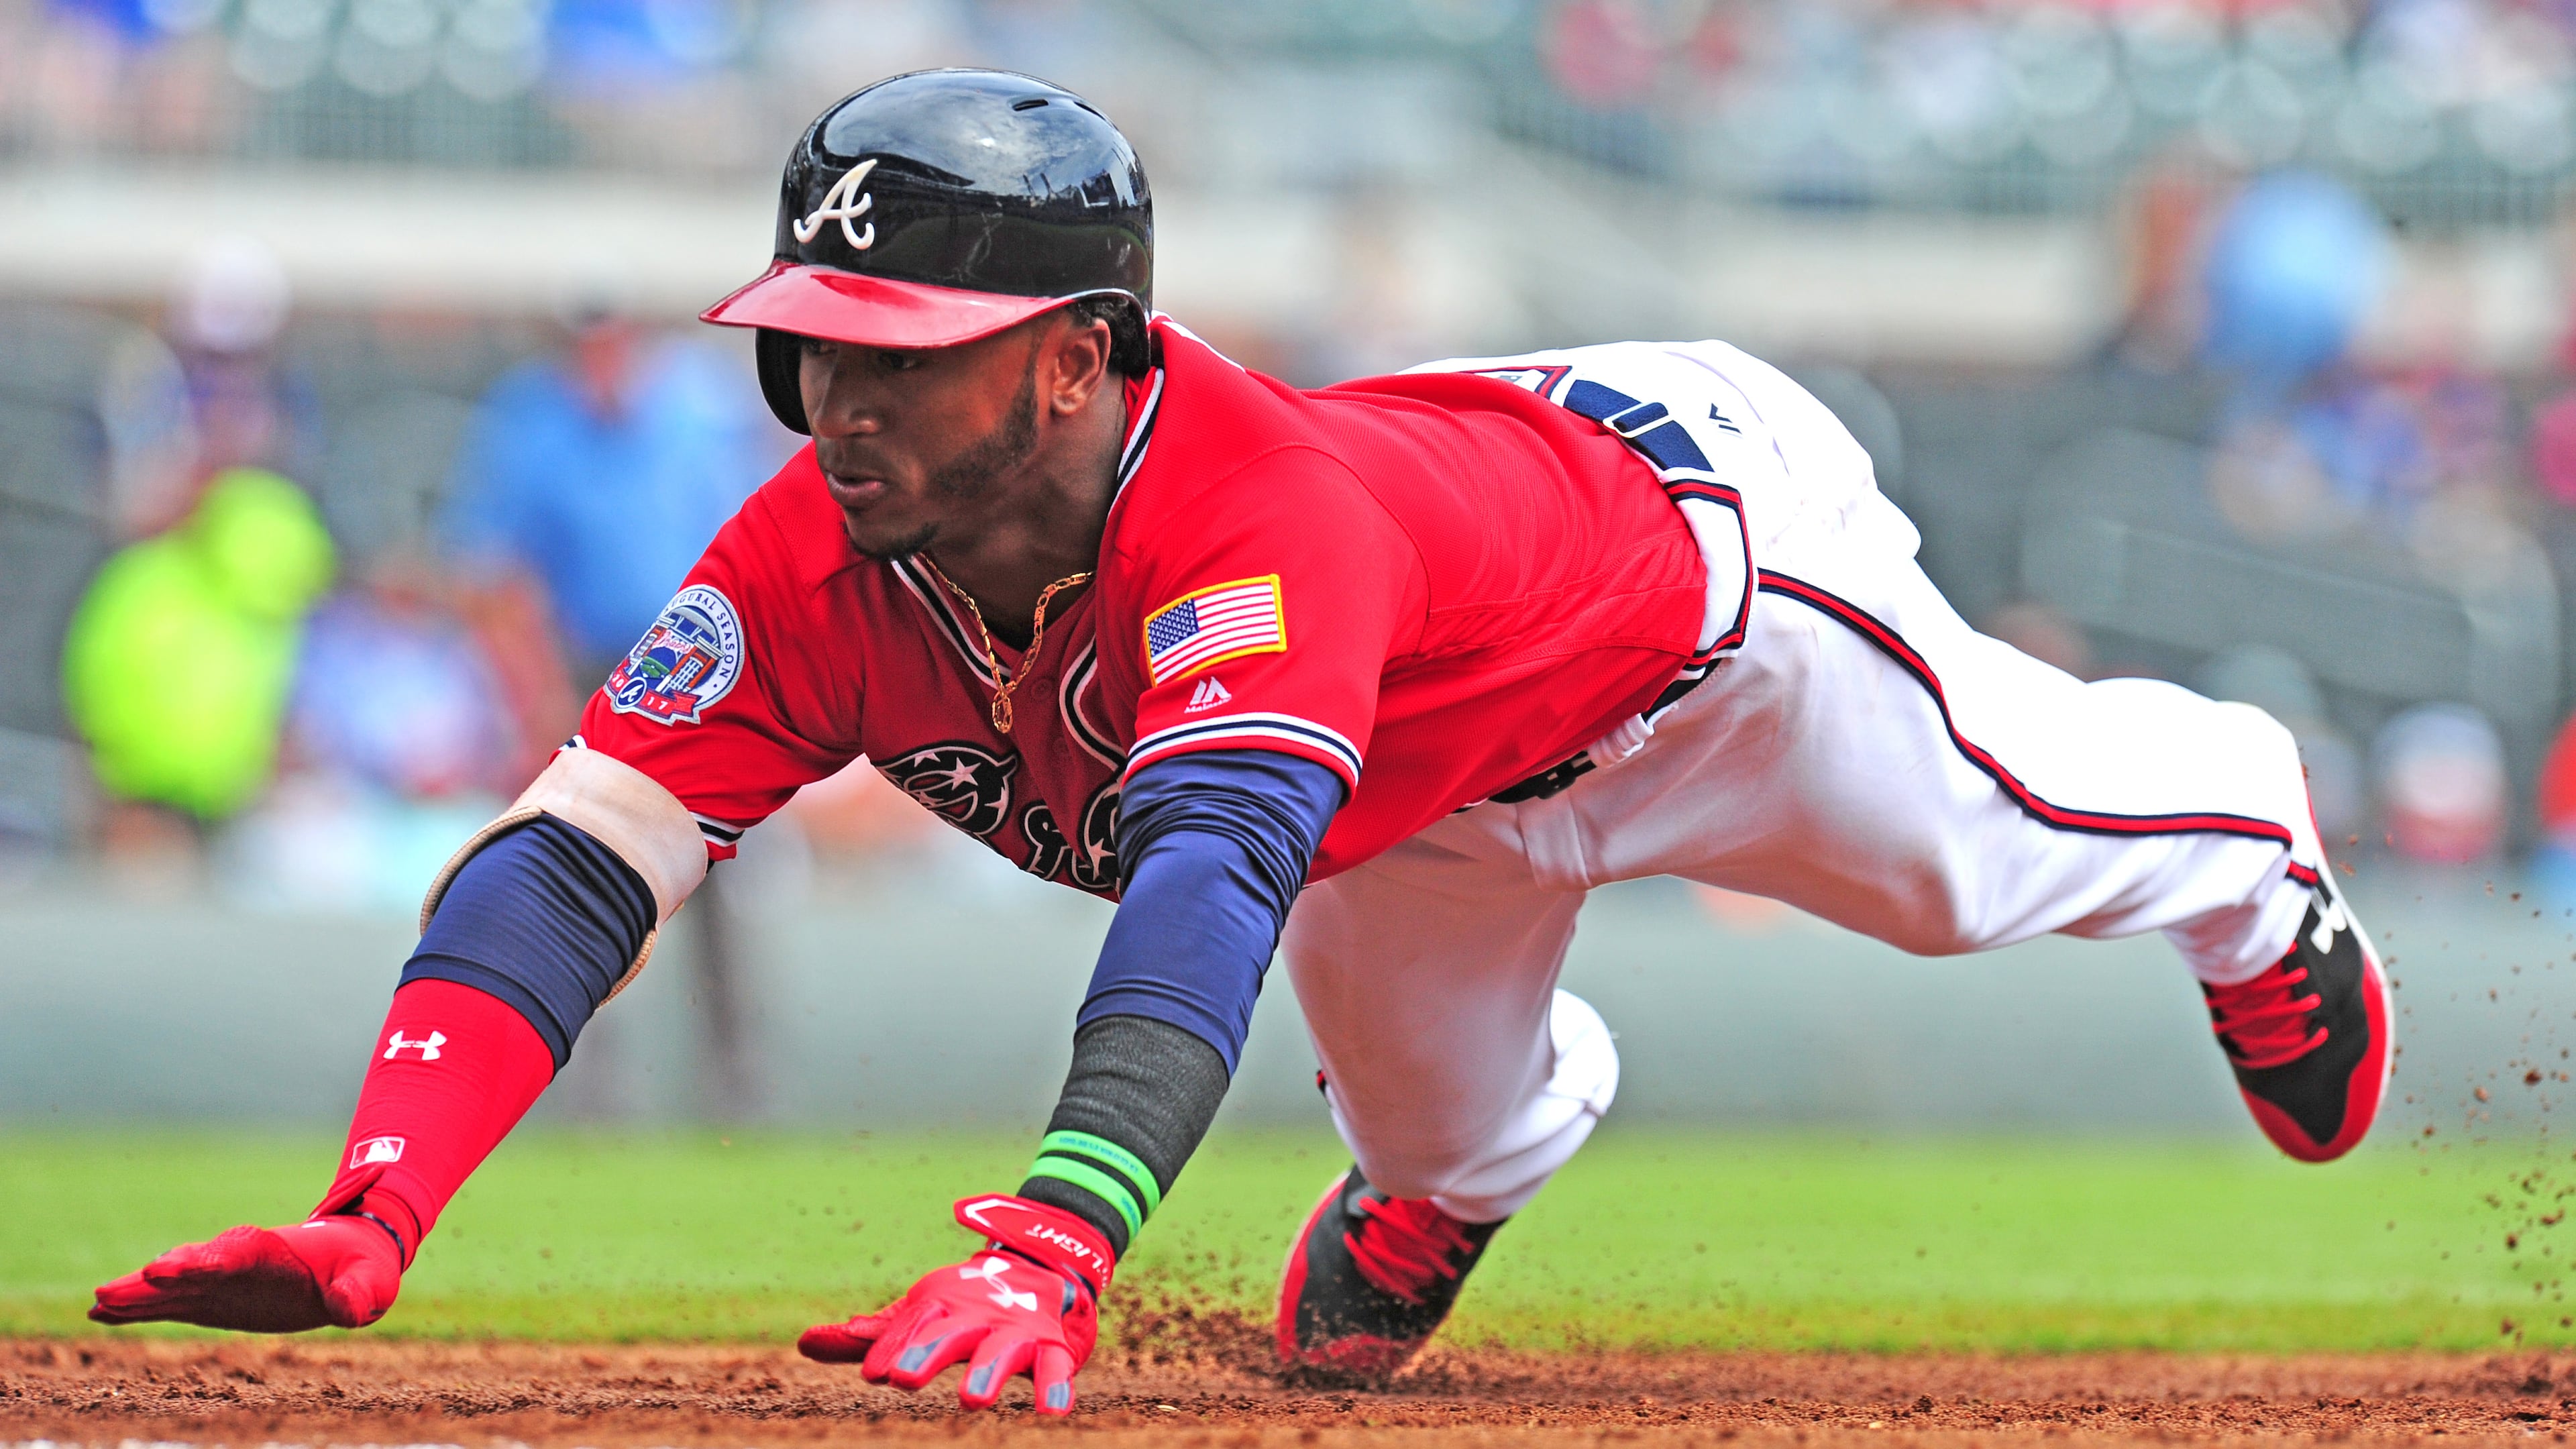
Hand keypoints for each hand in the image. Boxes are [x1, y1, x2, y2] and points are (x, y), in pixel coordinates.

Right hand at [89, 1216, 403, 1332]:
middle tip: (127, 1283)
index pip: (238, 1253)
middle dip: (167, 1274)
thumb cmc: (359, 1267)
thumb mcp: (371, 1280)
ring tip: (99, 1301)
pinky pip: (168, 1302)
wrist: (345, 1258)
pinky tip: (101, 1313)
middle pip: (197, 1265)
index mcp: (276, 1251)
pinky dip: (138, 1307)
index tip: (166, 1267)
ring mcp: (218, 1280)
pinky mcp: (208, 1297)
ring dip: (139, 1293)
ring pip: (173, 1286)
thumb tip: (349, 1307)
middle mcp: (238, 1261)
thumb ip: (360, 1292)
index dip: (204, 1260)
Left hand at [799, 1195, 1113, 1413]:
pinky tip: (1050, 1411)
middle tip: (903, 1379)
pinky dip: (1055, 1386)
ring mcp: (1015, 1331)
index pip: (913, 1324)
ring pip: (1002, 1350)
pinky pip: (1055, 1367)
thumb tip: (804, 1343)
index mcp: (941, 1307)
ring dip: (987, 1372)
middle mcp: (976, 1315)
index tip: (874, 1373)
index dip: (894, 1346)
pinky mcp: (1051, 1346)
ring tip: (970, 1401)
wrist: (1041, 1270)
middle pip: (951, 1332)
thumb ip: (874, 1336)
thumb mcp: (920, 1314)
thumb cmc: (965, 1305)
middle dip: (928, 1352)